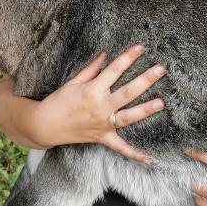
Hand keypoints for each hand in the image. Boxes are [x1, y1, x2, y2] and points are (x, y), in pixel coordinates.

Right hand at [0, 44, 166, 162]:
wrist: (45, 125)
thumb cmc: (58, 101)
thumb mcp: (73, 81)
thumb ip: (92, 68)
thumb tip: (106, 54)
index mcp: (92, 90)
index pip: (114, 70)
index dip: (128, 57)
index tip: (141, 47)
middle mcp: (100, 107)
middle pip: (127, 92)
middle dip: (145, 80)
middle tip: (160, 69)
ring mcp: (102, 124)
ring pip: (128, 117)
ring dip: (145, 110)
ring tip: (161, 103)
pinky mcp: (102, 137)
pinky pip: (120, 147)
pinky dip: (134, 154)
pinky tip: (149, 158)